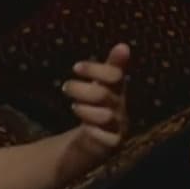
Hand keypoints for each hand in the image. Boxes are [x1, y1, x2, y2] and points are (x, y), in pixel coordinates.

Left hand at [63, 43, 129, 160]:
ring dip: (85, 110)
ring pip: (104, 116)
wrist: (96, 140)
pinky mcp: (112, 144)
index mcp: (118, 90)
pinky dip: (93, 131)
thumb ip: (110, 66)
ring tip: (74, 106)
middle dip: (81, 90)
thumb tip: (123, 45)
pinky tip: (84, 128)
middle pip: (104, 95)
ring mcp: (118, 126)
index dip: (95, 69)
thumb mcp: (101, 85)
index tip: (75, 67)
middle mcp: (120, 107)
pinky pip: (106, 138)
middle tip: (65, 87)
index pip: (114, 75)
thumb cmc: (97, 106)